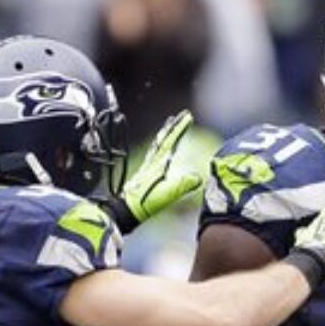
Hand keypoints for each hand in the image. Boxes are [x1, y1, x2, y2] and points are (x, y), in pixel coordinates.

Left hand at [103, 110, 200, 232]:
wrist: (126, 210)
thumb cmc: (144, 203)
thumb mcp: (167, 194)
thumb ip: (182, 185)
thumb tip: (198, 178)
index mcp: (159, 163)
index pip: (171, 140)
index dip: (180, 128)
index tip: (188, 117)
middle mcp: (153, 161)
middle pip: (164, 138)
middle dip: (174, 125)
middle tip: (183, 115)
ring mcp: (148, 165)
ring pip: (159, 143)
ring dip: (166, 132)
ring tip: (171, 124)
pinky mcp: (146, 172)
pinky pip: (155, 152)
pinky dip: (160, 144)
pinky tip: (160, 147)